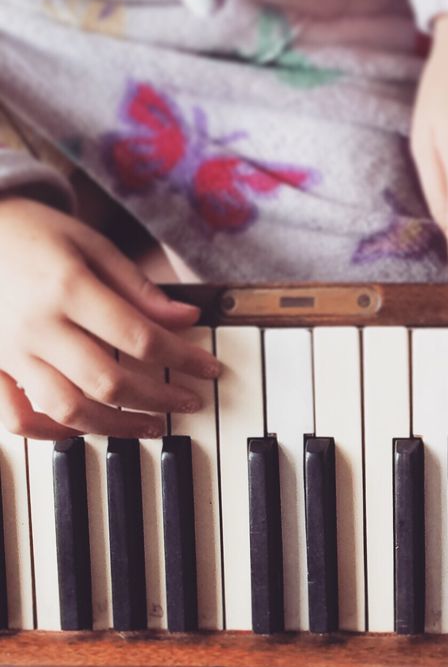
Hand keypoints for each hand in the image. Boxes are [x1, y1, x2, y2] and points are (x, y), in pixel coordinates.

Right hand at [0, 198, 219, 438]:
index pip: (141, 338)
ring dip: (118, 427)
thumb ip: (138, 287)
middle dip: (161, 399)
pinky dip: (52, 432)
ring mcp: (8, 352)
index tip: (209, 370)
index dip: (184, 359)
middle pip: (110, 382)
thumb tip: (187, 319)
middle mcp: (36, 326)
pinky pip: (17, 418)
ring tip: (152, 425)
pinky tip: (84, 429)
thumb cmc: (31, 234)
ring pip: (69, 410)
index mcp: (67, 288)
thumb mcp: (90, 244)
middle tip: (191, 401)